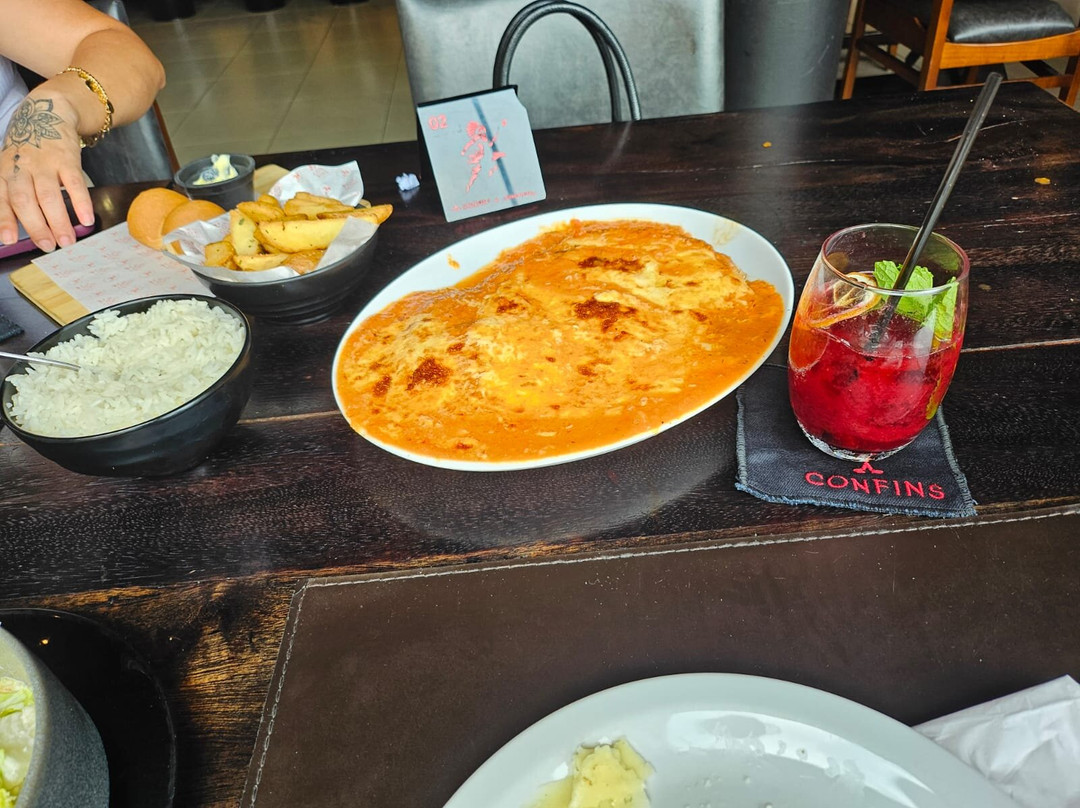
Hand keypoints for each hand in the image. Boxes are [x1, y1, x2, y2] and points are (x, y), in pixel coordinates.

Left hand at [0, 94, 94, 251]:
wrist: (47, 113)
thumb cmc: (28, 150)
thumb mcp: (11, 167)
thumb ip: (13, 194)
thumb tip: (16, 230)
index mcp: (4, 172)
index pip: (2, 199)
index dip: (5, 220)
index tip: (9, 240)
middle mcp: (22, 168)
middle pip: (26, 200)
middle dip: (37, 227)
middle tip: (48, 246)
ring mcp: (44, 163)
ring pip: (49, 196)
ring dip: (59, 222)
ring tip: (68, 242)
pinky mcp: (67, 159)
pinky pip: (75, 183)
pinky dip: (81, 203)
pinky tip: (87, 220)